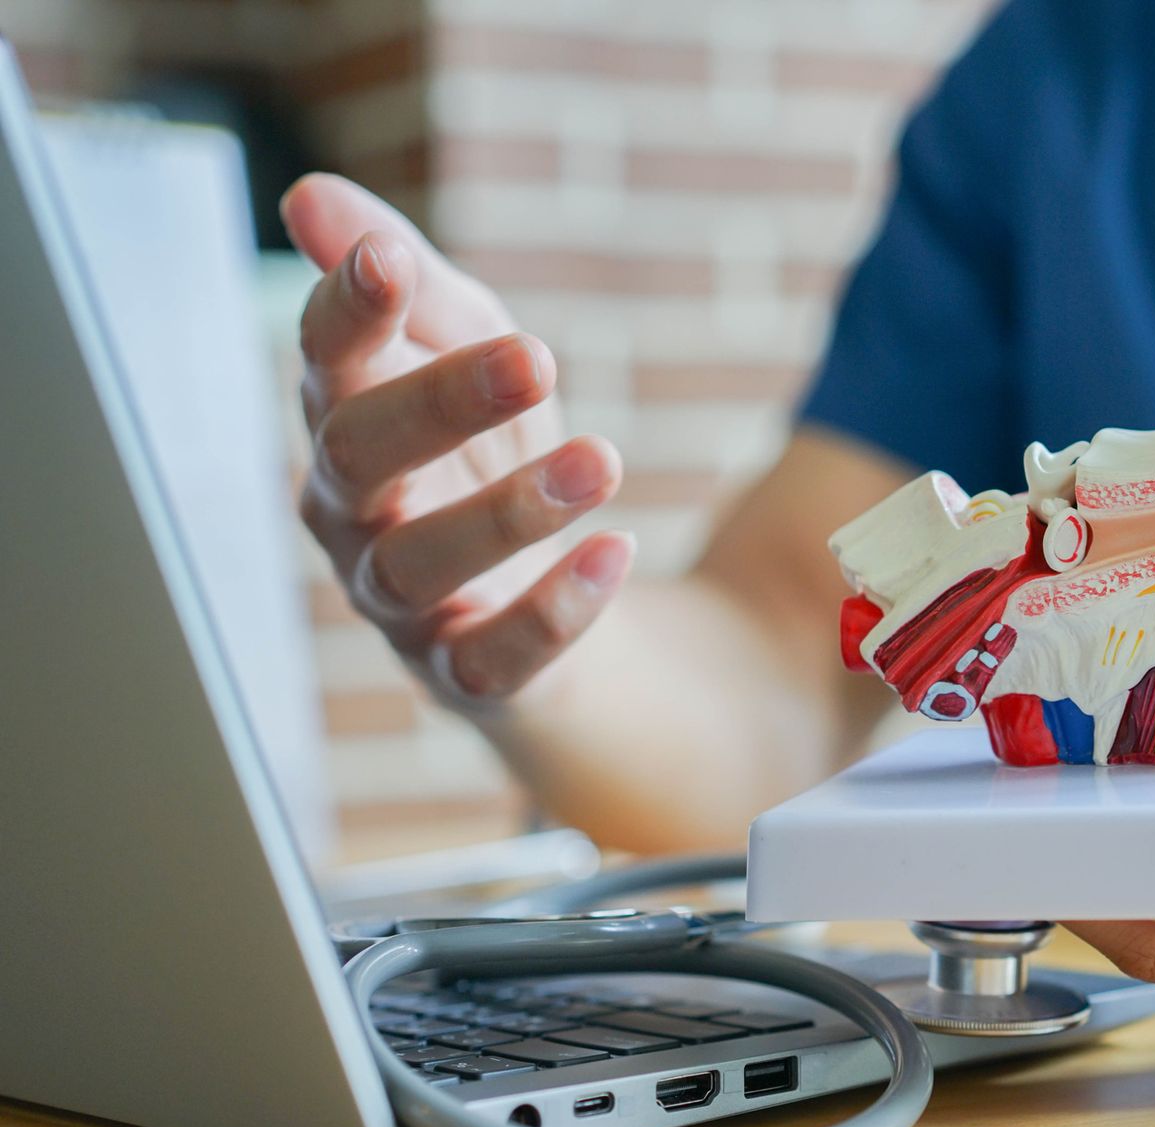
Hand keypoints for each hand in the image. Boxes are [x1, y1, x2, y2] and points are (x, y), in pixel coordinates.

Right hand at [283, 174, 632, 709]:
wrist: (549, 598)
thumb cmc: (491, 451)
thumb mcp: (470, 348)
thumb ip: (415, 284)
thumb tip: (313, 199)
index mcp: (346, 422)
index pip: (325, 362)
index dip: (347, 312)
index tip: (391, 260)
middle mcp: (353, 516)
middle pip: (359, 458)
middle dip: (438, 403)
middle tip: (535, 359)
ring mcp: (402, 604)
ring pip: (419, 563)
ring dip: (509, 511)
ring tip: (602, 460)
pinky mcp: (466, 674)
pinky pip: (493, 657)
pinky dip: (554, 611)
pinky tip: (615, 552)